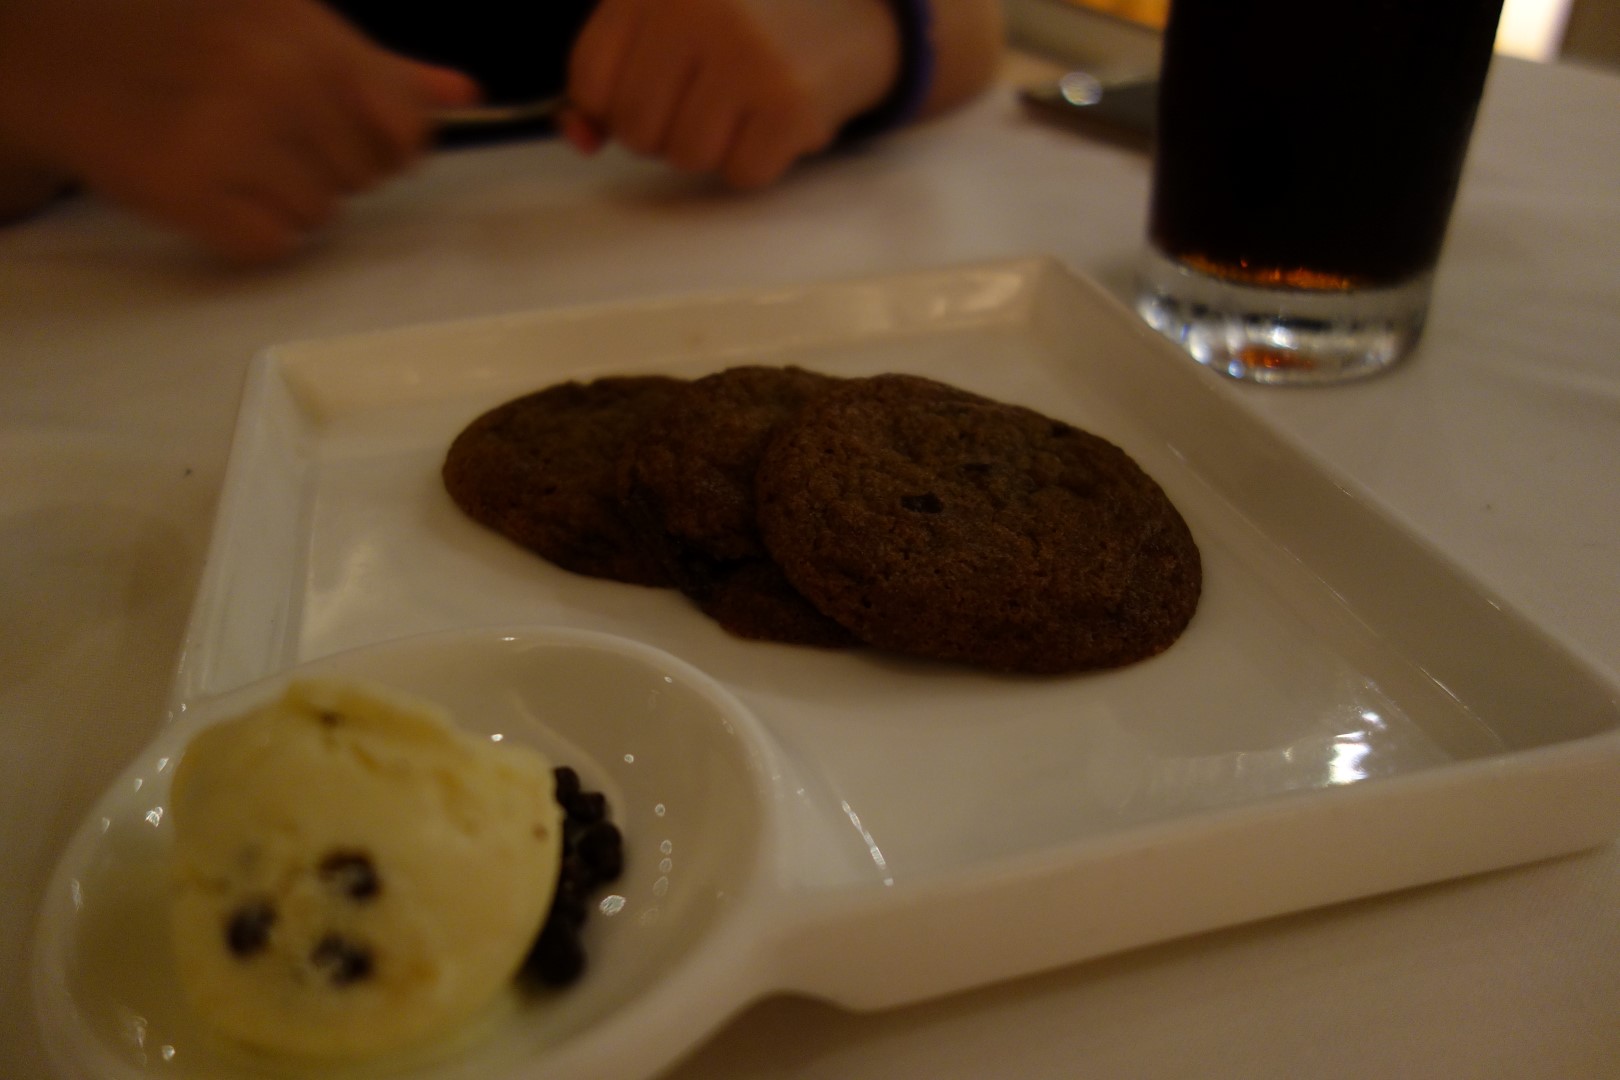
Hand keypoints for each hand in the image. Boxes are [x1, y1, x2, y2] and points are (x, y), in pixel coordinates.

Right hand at [0, 0, 478, 262]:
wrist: (69, 53)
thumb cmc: (193, 39)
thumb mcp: (291, 28)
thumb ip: (383, 70)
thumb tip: (465, 95)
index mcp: (311, 38)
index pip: (405, 132)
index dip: (382, 144)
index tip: (345, 135)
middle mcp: (277, 84)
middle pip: (363, 178)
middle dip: (327, 165)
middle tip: (264, 134)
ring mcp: (232, 138)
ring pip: (321, 215)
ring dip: (285, 198)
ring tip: (231, 154)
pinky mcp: (191, 193)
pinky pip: (272, 245)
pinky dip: (248, 229)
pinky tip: (213, 187)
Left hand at [565, 0, 899, 188]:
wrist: (864, 8)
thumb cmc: (753, 18)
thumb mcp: (673, 18)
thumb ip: (616, 69)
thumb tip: (577, 136)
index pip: (592, 80)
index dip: (614, 106)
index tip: (650, 93)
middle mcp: (695, 8)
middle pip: (636, 128)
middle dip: (667, 129)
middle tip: (709, 99)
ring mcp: (745, 55)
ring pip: (687, 156)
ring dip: (715, 146)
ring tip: (747, 102)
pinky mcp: (789, 101)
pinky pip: (741, 173)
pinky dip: (759, 159)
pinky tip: (777, 117)